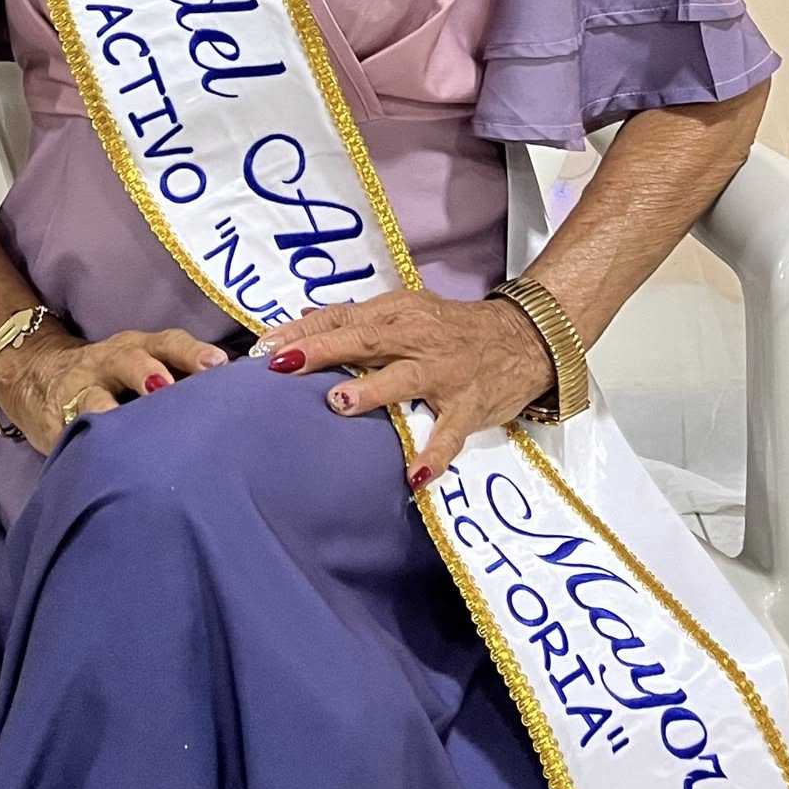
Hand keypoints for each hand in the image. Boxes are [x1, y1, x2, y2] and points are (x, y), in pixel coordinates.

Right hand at [0, 323, 229, 454]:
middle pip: (131, 359)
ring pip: (96, 395)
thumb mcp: (143, 367)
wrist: (36, 376)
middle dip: (150, 372)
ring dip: (112, 410)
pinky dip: (83, 442)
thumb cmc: (113, 378)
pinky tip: (96, 457)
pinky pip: (71, 430)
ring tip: (123, 424)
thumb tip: (243, 398)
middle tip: (169, 388)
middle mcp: (112, 361)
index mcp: (140, 348)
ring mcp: (82, 389)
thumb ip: (182, 380)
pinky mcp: (58, 420)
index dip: (192, 352)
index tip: (219, 364)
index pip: (169, 342)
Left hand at [253, 289, 554, 487]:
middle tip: (283, 364)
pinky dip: (434, 454)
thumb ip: (358, 320)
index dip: (303, 330)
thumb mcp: (406, 311)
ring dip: (371, 390)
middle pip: (364, 339)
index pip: (342, 317)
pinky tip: (414, 477)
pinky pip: (450, 433)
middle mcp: (418, 337)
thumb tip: (303, 320)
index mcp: (397, 312)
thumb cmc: (454, 328)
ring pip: (404, 379)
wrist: (523, 339)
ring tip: (339, 403)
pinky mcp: (470, 404)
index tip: (265, 347)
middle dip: (321, 350)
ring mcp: (444, 372)